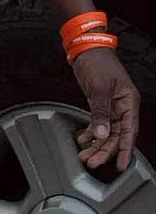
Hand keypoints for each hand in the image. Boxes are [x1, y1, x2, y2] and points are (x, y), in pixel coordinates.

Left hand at [73, 47, 139, 171]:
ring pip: (105, 132)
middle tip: (93, 162)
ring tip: (85, 155)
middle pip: (115, 135)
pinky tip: (83, 139)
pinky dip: (91, 132)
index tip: (121, 165)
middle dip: (104, 150)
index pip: (129, 132)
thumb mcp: (100, 88)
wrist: (85, 48)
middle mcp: (121, 106)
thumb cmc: (98, 61)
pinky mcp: (99, 103)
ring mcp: (110, 105)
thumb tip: (102, 133)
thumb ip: (101, 112)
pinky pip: (97, 123)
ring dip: (96, 144)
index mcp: (128, 102)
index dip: (125, 150)